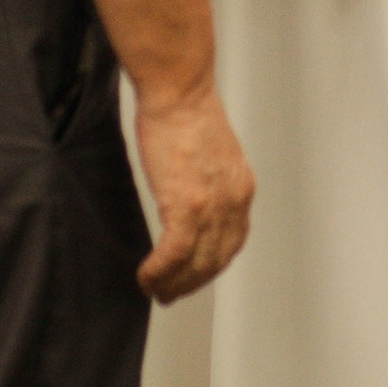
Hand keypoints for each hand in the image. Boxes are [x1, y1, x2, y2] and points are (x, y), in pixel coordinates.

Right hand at [130, 76, 254, 302]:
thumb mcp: (211, 154)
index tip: (193, 277)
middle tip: (169, 295)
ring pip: (195, 265)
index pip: (232, 242)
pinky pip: (174, 255)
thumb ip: (209, 182)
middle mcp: (234, 202)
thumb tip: (191, 199)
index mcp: (241, 188)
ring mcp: (212, 207)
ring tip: (154, 290)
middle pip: (216, 260)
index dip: (210, 266)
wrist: (179, 91)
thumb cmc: (186, 112)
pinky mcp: (186, 206)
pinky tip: (145, 277)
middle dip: (191, 283)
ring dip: (172, 284)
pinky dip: (159, 272)